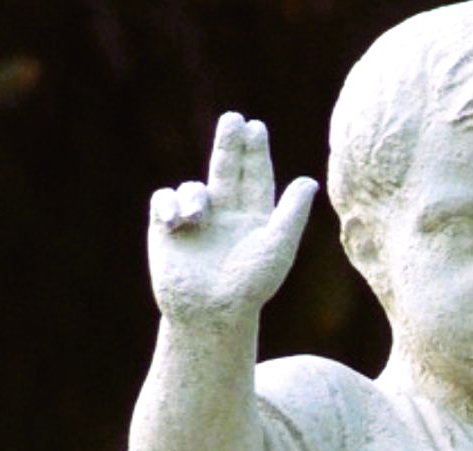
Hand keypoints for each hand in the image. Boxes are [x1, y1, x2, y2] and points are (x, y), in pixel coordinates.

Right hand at [148, 111, 315, 324]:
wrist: (211, 311)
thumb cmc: (250, 284)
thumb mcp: (277, 246)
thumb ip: (292, 212)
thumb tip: (308, 181)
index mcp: (255, 218)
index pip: (256, 177)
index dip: (256, 153)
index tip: (256, 127)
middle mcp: (226, 215)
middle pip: (227, 169)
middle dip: (230, 143)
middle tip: (233, 118)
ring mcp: (196, 220)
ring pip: (194, 186)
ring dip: (194, 196)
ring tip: (197, 218)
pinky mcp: (167, 227)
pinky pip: (164, 199)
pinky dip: (169, 204)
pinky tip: (177, 222)